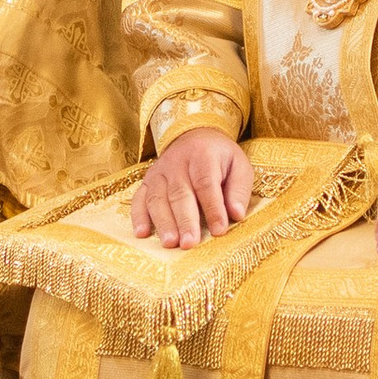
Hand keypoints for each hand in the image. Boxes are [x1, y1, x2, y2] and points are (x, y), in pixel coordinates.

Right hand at [133, 128, 253, 249]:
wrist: (193, 135)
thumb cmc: (219, 157)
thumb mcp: (239, 165)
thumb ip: (239, 189)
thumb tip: (236, 214)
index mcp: (203, 155)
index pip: (206, 184)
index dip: (212, 208)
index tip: (219, 230)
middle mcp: (177, 162)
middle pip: (179, 194)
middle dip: (185, 220)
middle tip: (190, 243)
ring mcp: (158, 172)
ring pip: (158, 198)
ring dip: (163, 222)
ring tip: (170, 243)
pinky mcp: (147, 181)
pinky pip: (139, 199)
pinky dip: (139, 217)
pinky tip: (141, 233)